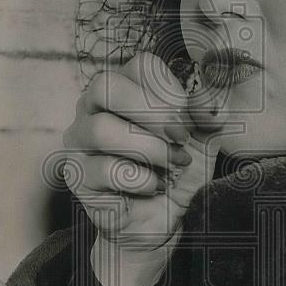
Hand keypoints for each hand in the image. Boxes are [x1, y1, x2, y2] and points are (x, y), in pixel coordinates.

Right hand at [61, 52, 226, 257]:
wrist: (165, 220)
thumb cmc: (179, 171)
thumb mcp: (203, 139)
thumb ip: (208, 114)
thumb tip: (207, 103)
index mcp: (125, 88)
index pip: (140, 66)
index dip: (170, 90)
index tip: (190, 120)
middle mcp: (93, 107)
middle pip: (105, 85)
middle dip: (151, 112)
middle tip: (181, 139)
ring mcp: (79, 140)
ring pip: (101, 129)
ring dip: (149, 149)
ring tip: (172, 166)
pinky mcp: (77, 175)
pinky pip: (104, 169)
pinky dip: (140, 179)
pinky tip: (154, 186)